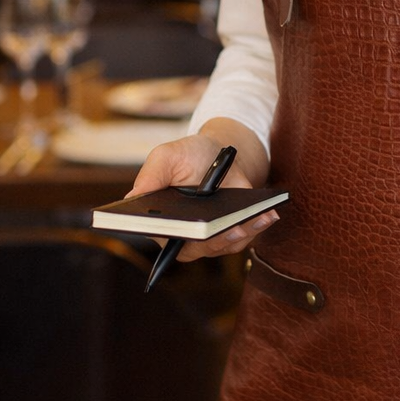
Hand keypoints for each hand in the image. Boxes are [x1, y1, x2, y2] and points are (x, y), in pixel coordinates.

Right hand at [126, 132, 279, 261]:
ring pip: (220, 245)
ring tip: (254, 219)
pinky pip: (242, 238)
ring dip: (239, 233)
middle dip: (211, 239)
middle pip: (192, 246)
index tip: (182, 231)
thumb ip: (151, 173)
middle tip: (229, 228)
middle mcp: (180, 235)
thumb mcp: (168, 156)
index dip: (167, 233)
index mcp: (157, 218)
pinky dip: (255, 227)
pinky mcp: (229, 235)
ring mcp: (206, 239)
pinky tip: (267, 214)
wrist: (221, 154)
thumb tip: (132, 198)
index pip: (157, 232)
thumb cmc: (190, 156)